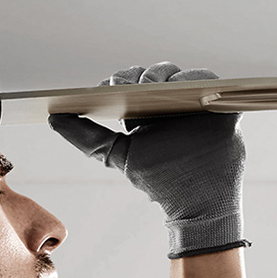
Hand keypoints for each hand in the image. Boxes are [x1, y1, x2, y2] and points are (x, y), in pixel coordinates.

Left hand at [49, 62, 247, 257]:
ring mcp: (198, 103)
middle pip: (158, 73)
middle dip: (143, 74)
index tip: (110, 84)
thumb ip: (87, 137)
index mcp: (150, 110)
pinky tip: (184, 88)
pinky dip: (199, 78)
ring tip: (154, 87)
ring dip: (167, 75)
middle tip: (132, 85)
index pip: (135, 81)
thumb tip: (54, 118)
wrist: (198, 204)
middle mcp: (174, 104)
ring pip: (182, 74)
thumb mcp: (118, 155)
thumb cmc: (160, 181)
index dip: (123, 77)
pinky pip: (213, 82)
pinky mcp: (222, 107)